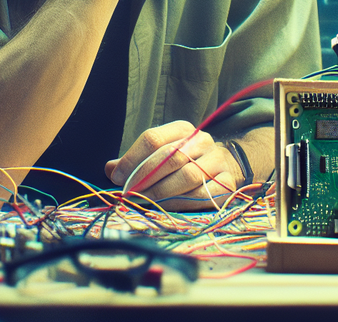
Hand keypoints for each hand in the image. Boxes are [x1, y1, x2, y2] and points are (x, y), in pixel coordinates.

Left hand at [104, 121, 243, 209]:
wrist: (224, 167)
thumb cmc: (183, 163)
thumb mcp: (160, 155)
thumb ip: (135, 162)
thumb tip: (110, 168)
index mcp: (182, 129)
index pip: (153, 138)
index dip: (131, 158)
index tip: (116, 177)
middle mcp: (202, 140)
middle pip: (169, 156)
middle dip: (144, 177)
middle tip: (128, 194)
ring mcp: (217, 160)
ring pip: (187, 176)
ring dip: (161, 192)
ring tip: (144, 202)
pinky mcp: (227, 182)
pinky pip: (203, 194)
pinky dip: (181, 203)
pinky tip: (166, 208)